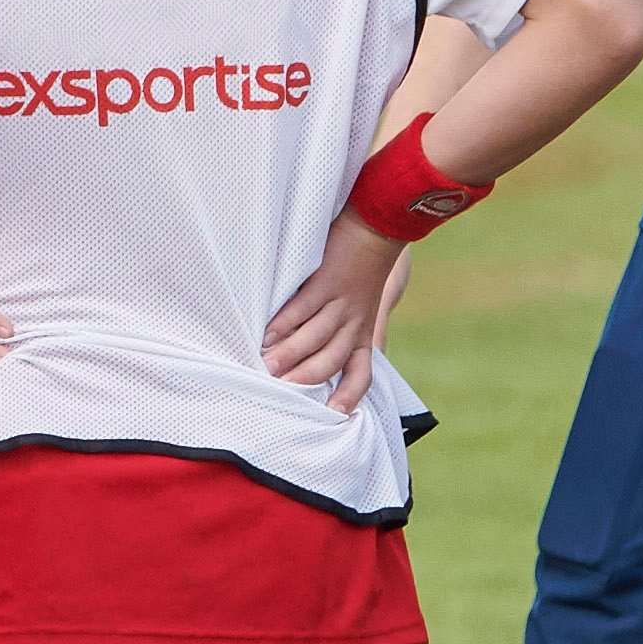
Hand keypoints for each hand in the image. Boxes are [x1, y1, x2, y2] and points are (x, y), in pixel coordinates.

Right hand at [262, 224, 411, 395]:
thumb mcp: (365, 306)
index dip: (349, 395)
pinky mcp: (327, 282)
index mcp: (364, 332)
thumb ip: (349, 332)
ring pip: (316, 336)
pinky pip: (304, 308)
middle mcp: (354, 322)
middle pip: (332, 360)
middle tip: (281, 392)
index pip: (361, 372)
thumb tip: (320, 357)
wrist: (376, 229)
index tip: (333, 413)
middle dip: (306, 378)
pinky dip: (285, 322)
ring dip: (290, 354)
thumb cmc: (364, 269)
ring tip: (266, 367)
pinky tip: (267, 333)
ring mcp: (341, 303)